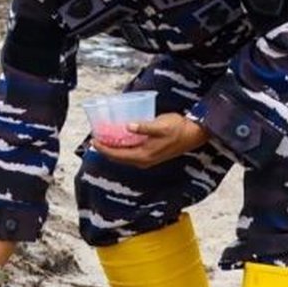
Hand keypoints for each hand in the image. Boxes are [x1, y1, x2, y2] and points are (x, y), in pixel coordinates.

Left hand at [93, 112, 209, 168]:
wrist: (194, 134)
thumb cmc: (178, 128)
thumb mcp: (160, 125)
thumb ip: (144, 127)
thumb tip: (128, 126)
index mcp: (144, 155)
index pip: (118, 155)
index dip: (104, 148)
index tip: (93, 140)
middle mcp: (143, 160)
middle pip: (118, 158)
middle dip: (105, 149)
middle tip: (95, 138)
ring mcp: (147, 159)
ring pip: (124, 157)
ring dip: (113, 149)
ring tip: (103, 138)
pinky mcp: (150, 155)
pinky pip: (130, 154)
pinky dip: (122, 148)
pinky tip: (119, 138)